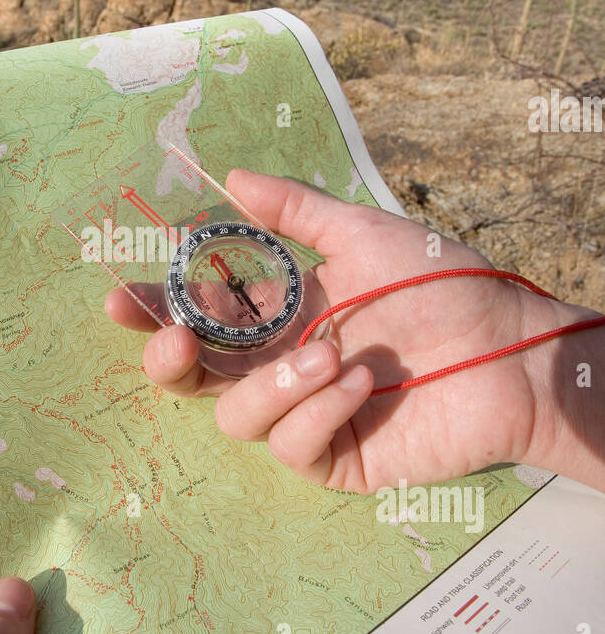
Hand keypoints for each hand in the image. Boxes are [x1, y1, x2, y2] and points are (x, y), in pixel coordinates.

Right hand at [106, 170, 604, 493]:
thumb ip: (295, 211)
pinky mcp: (336, 458)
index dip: (153, 311)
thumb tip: (232, 176)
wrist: (512, 348)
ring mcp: (305, 416)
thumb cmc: (442, 286)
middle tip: (180, 341)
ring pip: (236, 418)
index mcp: (278, 316)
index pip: (197, 316)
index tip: (120, 298)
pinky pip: (294, 446)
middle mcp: (280, 367)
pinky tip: (363, 384)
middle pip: (193, 380)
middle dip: (171, 361)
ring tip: (334, 353)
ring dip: (275, 385)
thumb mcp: (362, 235)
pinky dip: (320, 411)